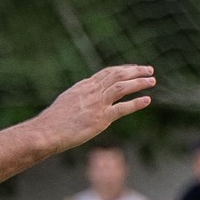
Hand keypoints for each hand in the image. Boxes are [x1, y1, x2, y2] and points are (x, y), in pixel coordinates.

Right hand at [34, 64, 154, 153]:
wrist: (47, 131)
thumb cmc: (53, 121)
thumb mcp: (66, 102)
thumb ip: (79, 98)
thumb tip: (85, 99)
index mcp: (83, 86)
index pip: (107, 72)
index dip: (123, 69)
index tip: (134, 68)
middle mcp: (91, 91)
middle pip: (117, 75)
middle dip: (135, 71)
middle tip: (149, 70)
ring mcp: (97, 104)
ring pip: (122, 87)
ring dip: (139, 82)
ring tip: (152, 81)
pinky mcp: (101, 118)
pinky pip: (122, 108)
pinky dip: (136, 103)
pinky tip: (147, 100)